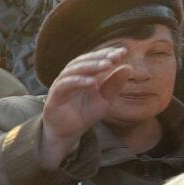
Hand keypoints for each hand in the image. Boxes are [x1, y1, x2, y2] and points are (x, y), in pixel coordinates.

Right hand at [39, 46, 131, 167]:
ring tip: (106, 65)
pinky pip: (64, 85)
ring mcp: (61, 85)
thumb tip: (129, 66)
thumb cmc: (84, 114)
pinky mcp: (54, 96)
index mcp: (83, 75)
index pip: (94, 59)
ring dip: (90, 66)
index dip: (107, 54)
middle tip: (114, 57)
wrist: (68, 132)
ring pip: (73, 70)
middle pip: (83, 61)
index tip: (123, 52)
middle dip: (99, 57)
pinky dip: (78, 81)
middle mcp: (70, 76)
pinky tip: (92, 82)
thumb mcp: (105, 99)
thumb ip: (114, 85)